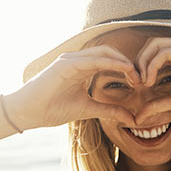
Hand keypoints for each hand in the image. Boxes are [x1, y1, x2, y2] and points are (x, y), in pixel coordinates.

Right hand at [9, 46, 140, 128]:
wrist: (29, 113)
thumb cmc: (53, 109)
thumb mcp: (88, 109)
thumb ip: (109, 110)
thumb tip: (131, 118)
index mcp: (83, 68)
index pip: (110, 60)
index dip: (127, 69)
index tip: (140, 83)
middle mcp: (78, 60)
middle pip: (110, 52)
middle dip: (128, 63)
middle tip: (142, 78)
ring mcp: (71, 59)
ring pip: (104, 52)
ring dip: (122, 62)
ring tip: (136, 75)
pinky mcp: (65, 64)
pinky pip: (93, 59)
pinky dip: (110, 63)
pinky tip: (124, 70)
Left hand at [134, 37, 170, 123]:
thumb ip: (158, 105)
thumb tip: (138, 117)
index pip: (150, 52)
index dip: (139, 67)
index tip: (136, 87)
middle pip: (149, 45)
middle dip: (137, 62)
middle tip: (135, 83)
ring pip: (155, 44)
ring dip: (143, 63)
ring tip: (143, 82)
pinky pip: (166, 51)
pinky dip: (153, 64)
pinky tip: (151, 80)